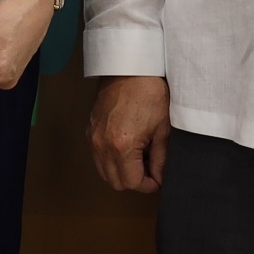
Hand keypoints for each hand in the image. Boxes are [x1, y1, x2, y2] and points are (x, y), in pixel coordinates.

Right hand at [89, 76, 171, 193]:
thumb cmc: (149, 94)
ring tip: (138, 159)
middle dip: (134, 181)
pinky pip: (97, 157)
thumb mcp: (163, 130)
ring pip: (104, 172)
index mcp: (122, 146)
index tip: (158, 180)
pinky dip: (110, 160)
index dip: (148, 185)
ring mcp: (93, 138)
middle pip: (115, 182)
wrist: (130, 69)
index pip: (131, 183)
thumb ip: (160, 159)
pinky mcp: (90, 130)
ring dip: (121, 172)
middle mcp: (102, 146)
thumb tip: (159, 177)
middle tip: (150, 170)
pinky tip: (126, 148)